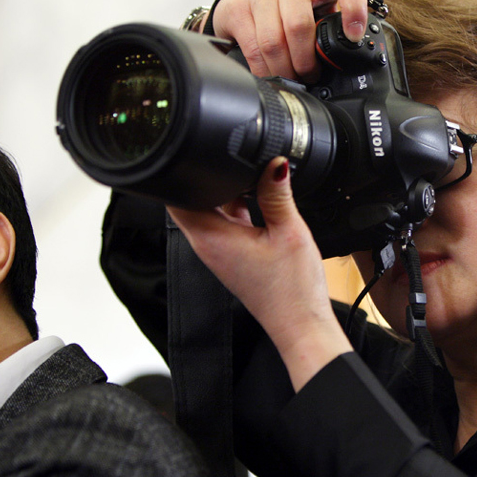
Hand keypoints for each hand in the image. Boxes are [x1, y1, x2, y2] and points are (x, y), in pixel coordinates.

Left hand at [167, 157, 351, 390]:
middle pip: (192, 199)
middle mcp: (208, 245)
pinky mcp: (232, 256)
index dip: (184, 170)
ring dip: (226, 194)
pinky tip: (263, 205)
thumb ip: (277, 193)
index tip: (200, 152)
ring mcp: (219, 252)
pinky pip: (226, 223)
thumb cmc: (292, 290)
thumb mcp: (290, 231)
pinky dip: (238, 209)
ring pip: (210, 210)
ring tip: (258, 188)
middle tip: (240, 165)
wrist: (300, 324)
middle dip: (210, 177)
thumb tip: (273, 162)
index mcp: (211, 238)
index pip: (176, 195)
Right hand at [210, 0, 367, 80]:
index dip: (353, 7)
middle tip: (311, 76)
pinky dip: (265, 70)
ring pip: (274, 42)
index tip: (354, 35)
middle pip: (299, 26)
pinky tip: (272, 75)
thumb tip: (342, 63)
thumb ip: (327, 30)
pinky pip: (254, 49)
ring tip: (292, 79)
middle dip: (306, 62)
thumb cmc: (287, 13)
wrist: (244, 2)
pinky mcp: (237, 8)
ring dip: (285, 70)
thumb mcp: (314, 14)